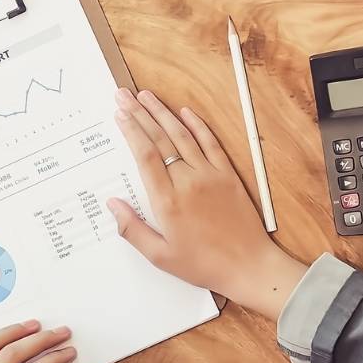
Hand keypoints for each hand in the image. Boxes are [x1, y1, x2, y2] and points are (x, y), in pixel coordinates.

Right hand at [106, 88, 308, 317]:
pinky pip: (210, 143)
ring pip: (182, 135)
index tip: (119, 114)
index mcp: (167, 201)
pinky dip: (197, 125)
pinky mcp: (227, 175)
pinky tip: (184, 112)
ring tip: (146, 96)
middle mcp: (187, 181)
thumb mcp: (160, 256)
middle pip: (159, 139)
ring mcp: (210, 175)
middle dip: (139, 114)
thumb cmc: (204, 265)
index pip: (145, 155)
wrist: (249, 267)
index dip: (131, 130)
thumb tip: (112, 205)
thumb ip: (132, 229)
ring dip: (162, 113)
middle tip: (124, 96)